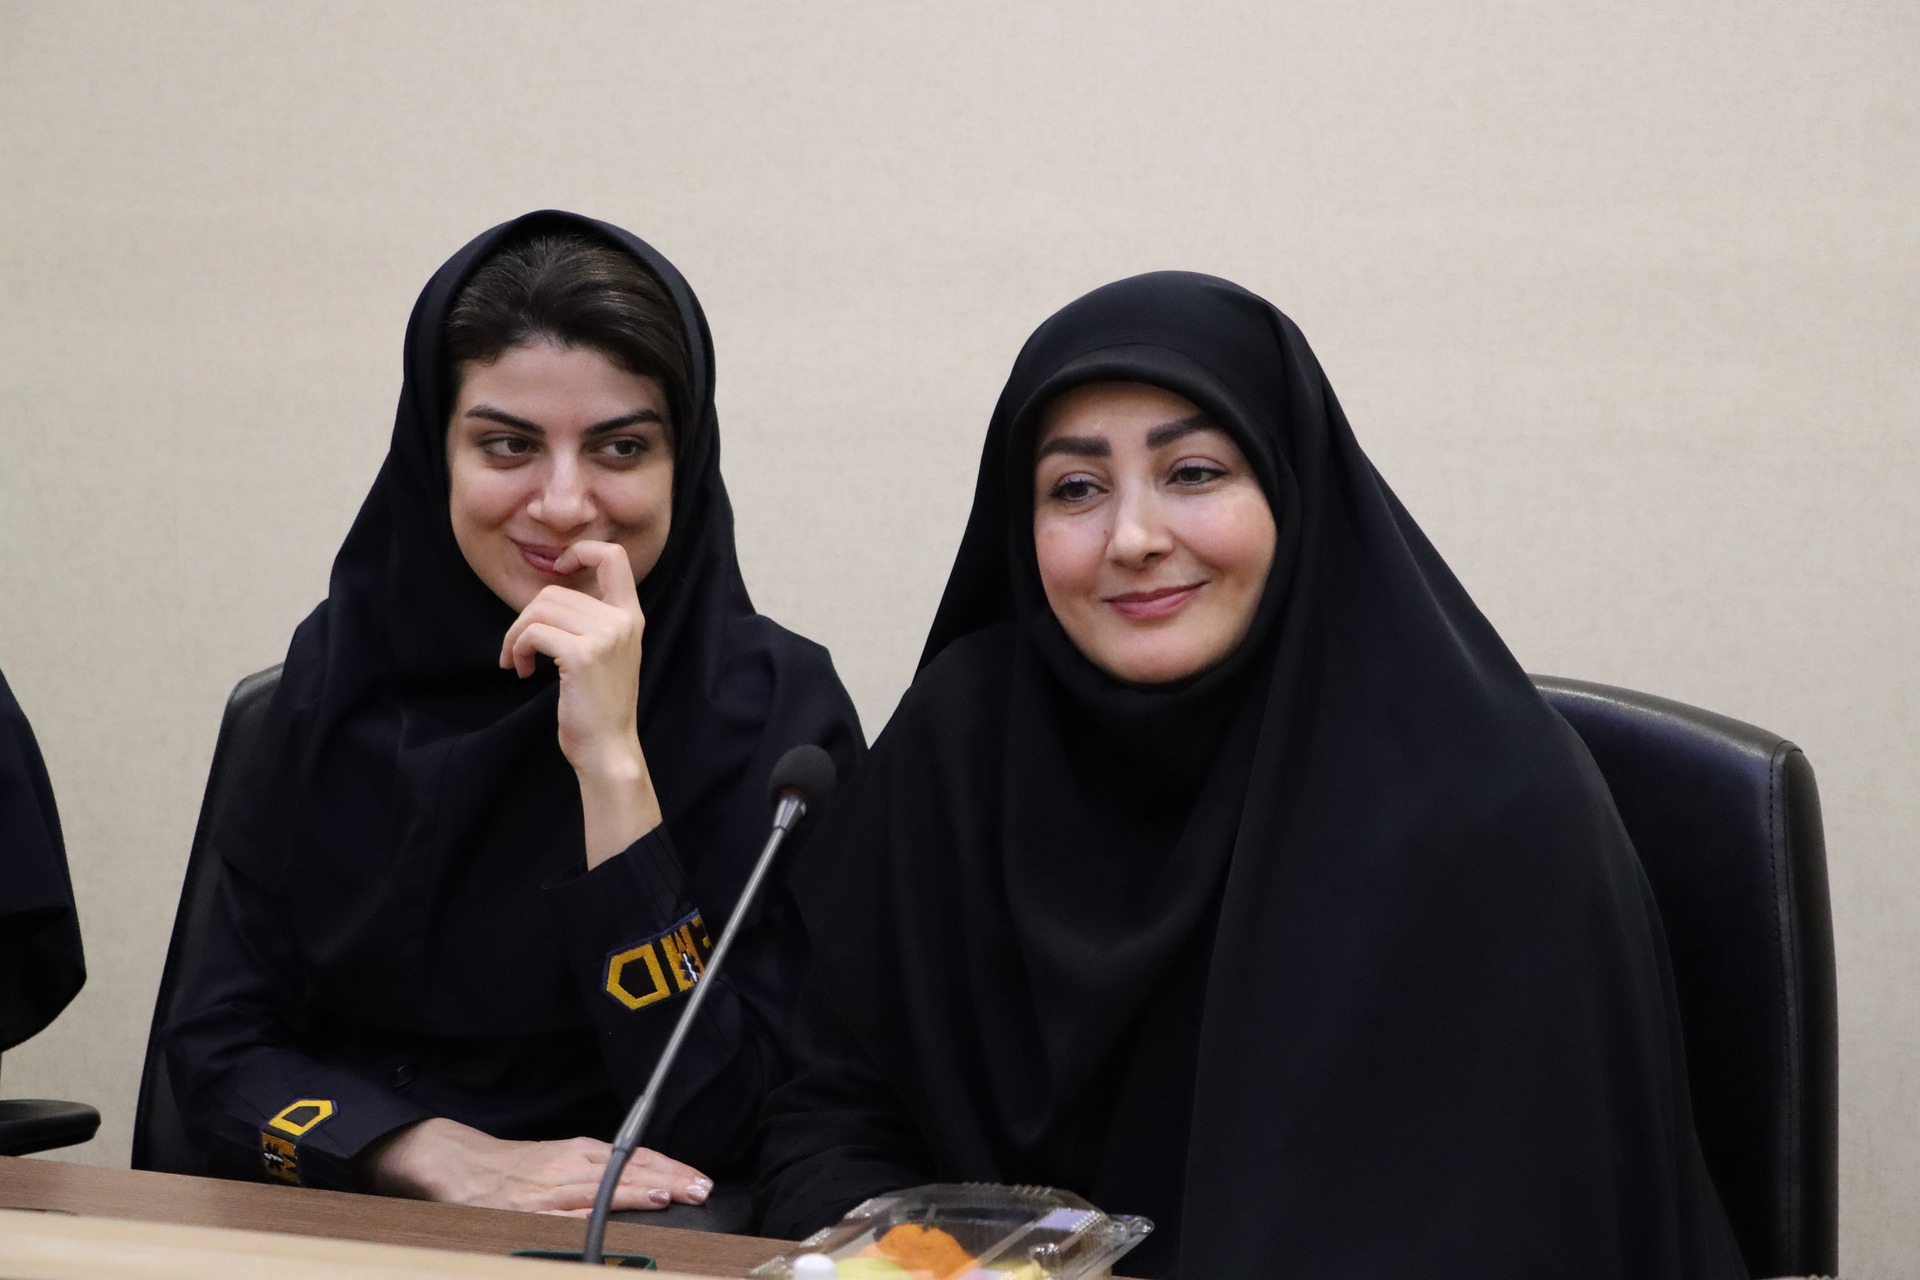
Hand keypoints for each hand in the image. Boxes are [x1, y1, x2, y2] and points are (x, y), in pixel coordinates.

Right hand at [361, 1118, 712, 1215]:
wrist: (461, 1167)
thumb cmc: (516, 1168)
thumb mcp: (561, 1159)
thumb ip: (597, 1171)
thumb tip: (646, 1185)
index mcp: (580, 1152)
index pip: (636, 1158)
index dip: (670, 1168)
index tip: (699, 1179)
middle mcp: (571, 1167)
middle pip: (627, 1169)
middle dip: (669, 1178)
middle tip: (702, 1187)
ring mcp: (551, 1191)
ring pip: (604, 1187)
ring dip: (642, 1190)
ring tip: (675, 1193)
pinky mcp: (531, 1212)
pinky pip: (568, 1215)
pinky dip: (595, 1215)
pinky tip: (616, 1217)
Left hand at [500, 541, 645, 775]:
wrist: (608, 748)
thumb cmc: (599, 706)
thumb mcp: (607, 655)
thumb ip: (592, 621)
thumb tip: (548, 597)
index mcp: (630, 616)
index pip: (613, 557)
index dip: (581, 552)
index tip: (559, 570)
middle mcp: (622, 621)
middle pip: (554, 592)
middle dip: (524, 620)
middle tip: (517, 650)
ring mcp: (605, 636)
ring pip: (539, 610)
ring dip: (516, 636)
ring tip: (518, 661)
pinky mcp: (583, 654)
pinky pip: (534, 633)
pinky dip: (518, 649)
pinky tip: (521, 670)